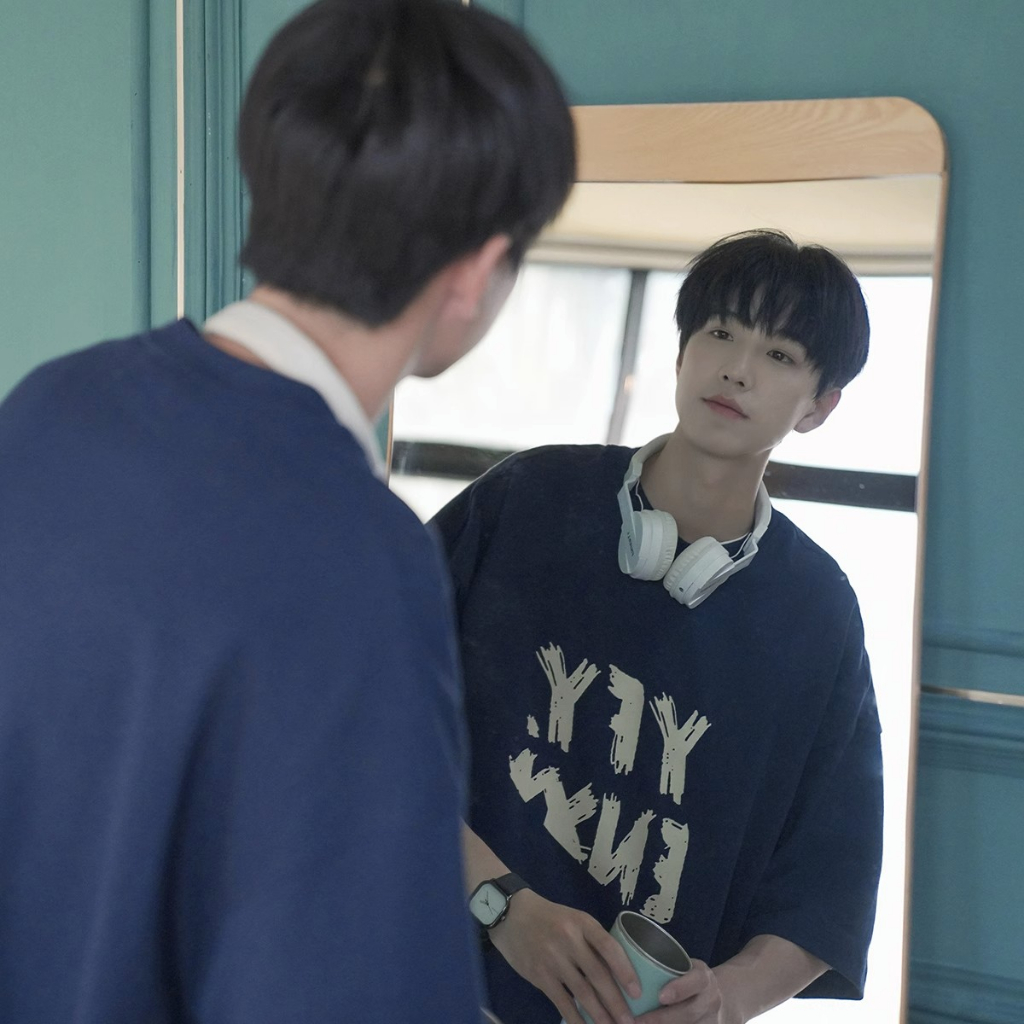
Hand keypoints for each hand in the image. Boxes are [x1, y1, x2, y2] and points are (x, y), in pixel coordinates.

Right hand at [489, 889, 641, 1023]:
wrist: (511, 915)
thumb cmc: (549, 917)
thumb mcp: (574, 919)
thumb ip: (591, 942)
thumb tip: (615, 973)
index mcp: (582, 923)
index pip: (609, 948)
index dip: (625, 971)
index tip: (637, 992)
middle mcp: (569, 939)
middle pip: (598, 975)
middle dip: (616, 1002)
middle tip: (630, 1021)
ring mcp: (553, 958)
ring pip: (582, 992)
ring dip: (600, 1015)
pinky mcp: (540, 975)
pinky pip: (562, 1002)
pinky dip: (576, 1019)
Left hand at [635, 961, 733, 1023]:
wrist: (712, 997)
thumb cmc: (686, 978)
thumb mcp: (682, 968)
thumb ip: (661, 968)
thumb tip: (621, 967)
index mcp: (703, 977)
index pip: (696, 980)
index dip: (680, 989)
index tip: (660, 996)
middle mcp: (710, 998)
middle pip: (690, 1012)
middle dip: (663, 1019)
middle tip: (638, 1021)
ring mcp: (711, 1019)